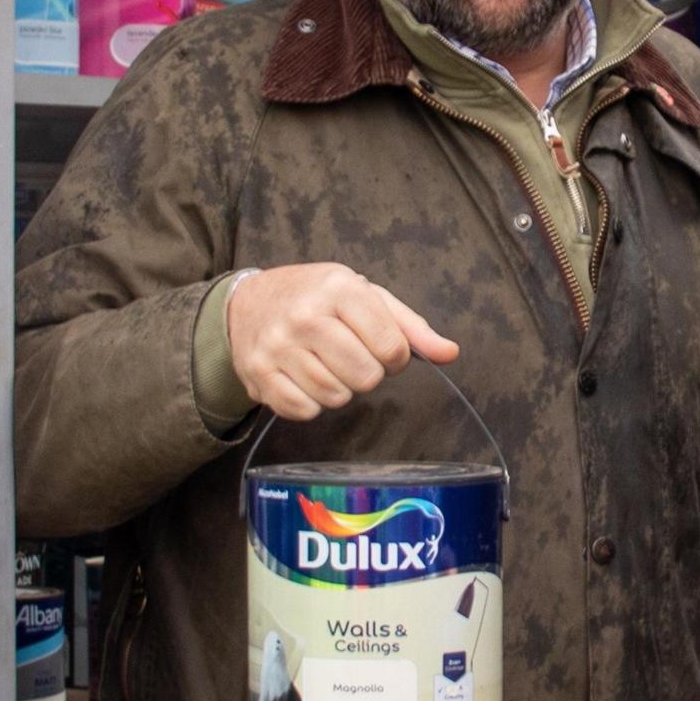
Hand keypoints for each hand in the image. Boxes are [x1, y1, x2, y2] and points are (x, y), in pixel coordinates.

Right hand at [227, 263, 457, 421]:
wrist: (249, 303)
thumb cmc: (317, 298)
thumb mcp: (365, 297)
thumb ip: (410, 327)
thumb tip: (450, 353)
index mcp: (339, 289)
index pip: (392, 347)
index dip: (394, 357)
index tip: (379, 347)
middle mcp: (306, 316)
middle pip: (366, 377)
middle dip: (367, 373)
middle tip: (350, 356)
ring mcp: (278, 346)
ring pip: (336, 397)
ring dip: (339, 388)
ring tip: (326, 364)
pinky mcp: (259, 374)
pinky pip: (304, 411)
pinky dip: (312, 403)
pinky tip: (304, 378)